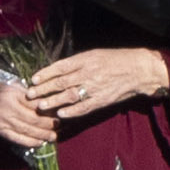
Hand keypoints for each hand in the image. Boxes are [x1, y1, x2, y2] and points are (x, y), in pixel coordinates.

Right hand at [0, 68, 59, 151]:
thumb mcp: (12, 86)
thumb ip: (28, 94)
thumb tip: (47, 101)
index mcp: (12, 94)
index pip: (35, 104)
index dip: (48, 109)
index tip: (59, 111)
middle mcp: (8, 108)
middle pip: (34, 118)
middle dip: (49, 124)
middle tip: (59, 125)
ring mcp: (3, 121)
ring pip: (28, 130)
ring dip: (43, 134)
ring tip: (53, 136)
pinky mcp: (0, 131)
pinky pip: (18, 139)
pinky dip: (30, 142)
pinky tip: (40, 142)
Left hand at [41, 44, 169, 119]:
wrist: (140, 69)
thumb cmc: (116, 60)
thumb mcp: (95, 55)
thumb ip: (77, 63)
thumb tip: (57, 71)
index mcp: (86, 59)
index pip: (60, 67)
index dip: (45, 74)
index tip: (33, 79)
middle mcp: (89, 73)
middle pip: (61, 82)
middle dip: (43, 90)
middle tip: (30, 95)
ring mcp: (95, 87)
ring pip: (70, 95)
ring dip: (53, 101)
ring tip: (41, 106)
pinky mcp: (103, 99)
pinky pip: (84, 107)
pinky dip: (72, 111)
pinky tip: (61, 114)